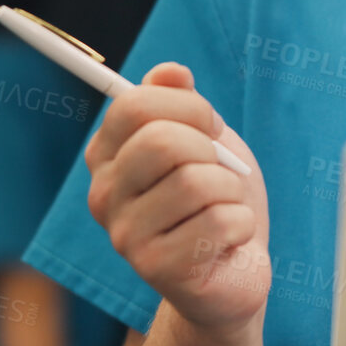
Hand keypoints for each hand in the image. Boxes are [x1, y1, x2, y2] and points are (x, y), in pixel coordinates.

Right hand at [84, 63, 269, 329]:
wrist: (234, 273)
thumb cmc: (217, 202)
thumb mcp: (204, 141)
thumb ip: (180, 103)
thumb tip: (173, 72)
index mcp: (106, 157)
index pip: (132, 105)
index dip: (188, 107)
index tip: (210, 126)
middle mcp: (104, 196)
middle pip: (161, 142)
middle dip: (211, 150)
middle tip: (222, 172)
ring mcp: (126, 236)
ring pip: (197, 183)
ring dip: (231, 192)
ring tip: (225, 210)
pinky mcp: (157, 269)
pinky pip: (219, 222)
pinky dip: (241, 224)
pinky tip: (230, 241)